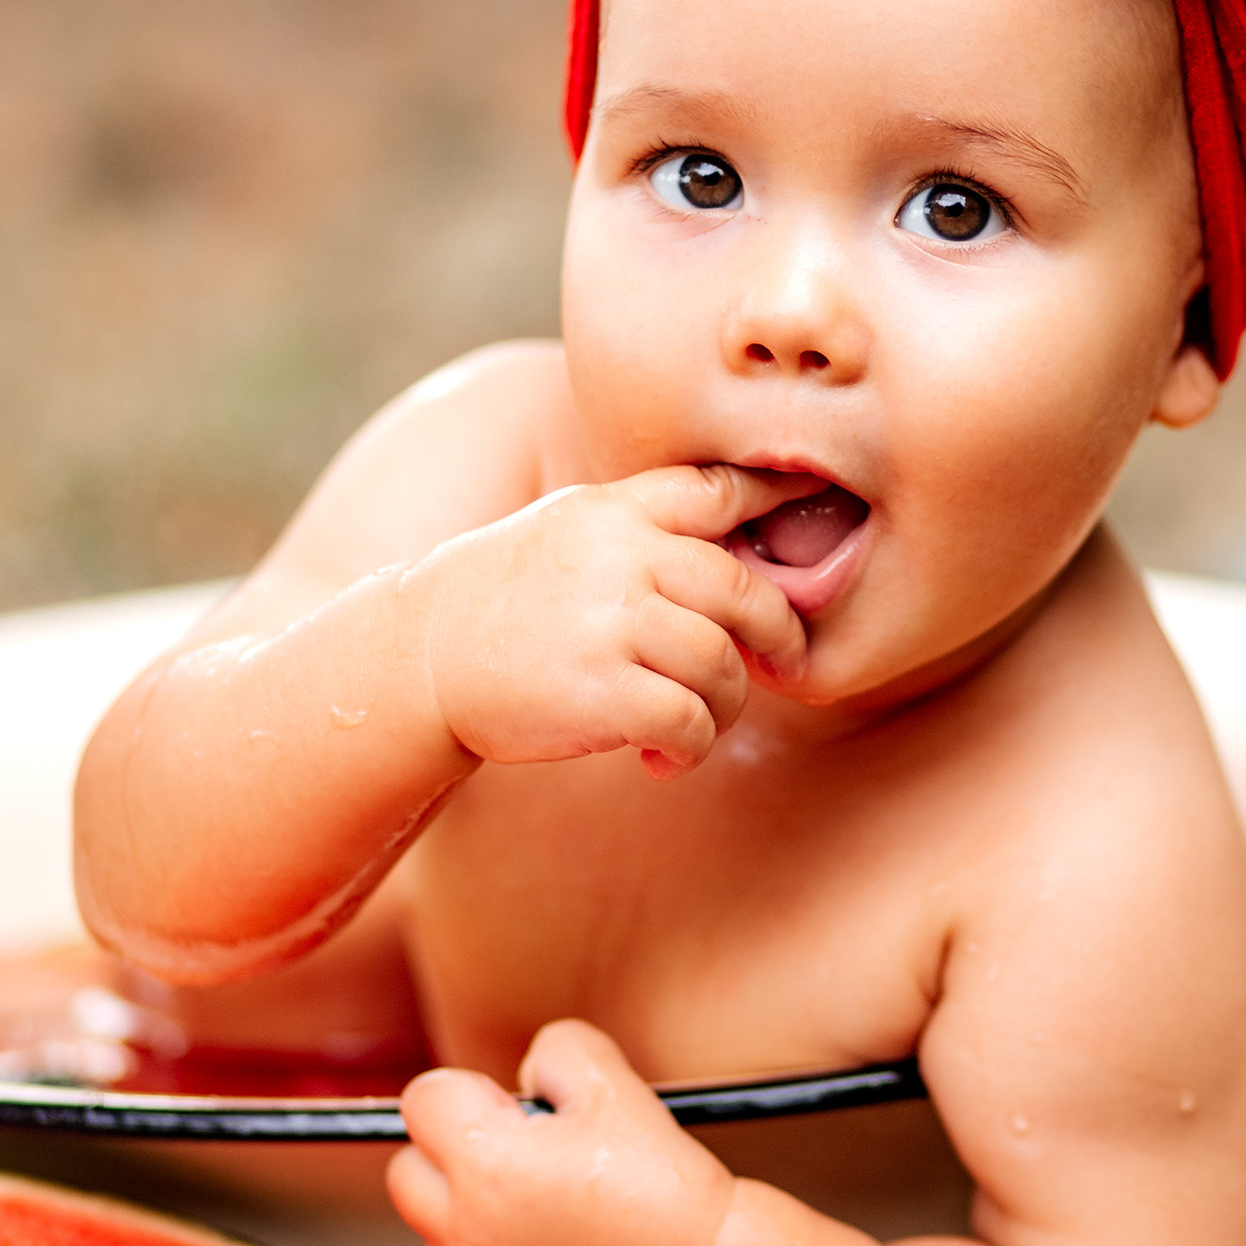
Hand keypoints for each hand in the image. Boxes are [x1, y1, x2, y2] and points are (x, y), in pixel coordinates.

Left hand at [387, 1021, 734, 1245]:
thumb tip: (521, 1076)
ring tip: (538, 1205)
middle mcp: (465, 1230)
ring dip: (464, 1210)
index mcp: (486, 1162)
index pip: (421, 1100)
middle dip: (448, 1150)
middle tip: (518, 1153)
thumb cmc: (658, 1181)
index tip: (515, 1110)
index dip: (470, 1092)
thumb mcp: (612, 1082)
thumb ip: (553, 1050)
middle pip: (406, 1169)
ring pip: (429, 1231)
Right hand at [403, 463, 807, 780]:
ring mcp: (610, 622)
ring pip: (723, 665)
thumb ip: (648, 522)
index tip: (823, 503)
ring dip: (724, 705)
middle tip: (776, 665)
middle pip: (744, 591)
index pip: (716, 490)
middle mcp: (619, 557)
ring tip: (693, 721)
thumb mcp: (571, 526)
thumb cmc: (511, 597)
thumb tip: (746, 528)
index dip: (781, 495)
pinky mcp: (600, 691)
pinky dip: (689, 746)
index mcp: (616, 510)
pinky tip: (661, 754)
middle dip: (775, 636)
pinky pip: (688, 721)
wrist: (423, 658)